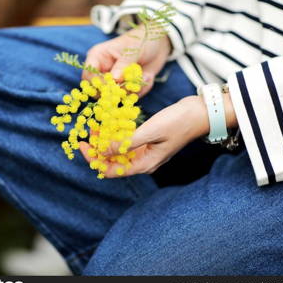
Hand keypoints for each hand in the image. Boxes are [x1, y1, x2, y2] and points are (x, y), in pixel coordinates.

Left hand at [80, 93, 237, 177]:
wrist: (200, 112)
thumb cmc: (178, 122)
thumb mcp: (150, 132)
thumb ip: (126, 143)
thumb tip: (103, 151)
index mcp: (144, 164)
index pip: (112, 170)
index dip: (94, 160)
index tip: (82, 145)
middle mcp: (143, 162)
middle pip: (113, 162)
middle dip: (97, 149)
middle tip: (87, 133)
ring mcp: (146, 152)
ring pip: (119, 151)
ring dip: (106, 141)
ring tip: (95, 126)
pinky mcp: (147, 141)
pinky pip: (127, 142)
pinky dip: (116, 135)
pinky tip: (109, 124)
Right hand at [82, 25, 171, 96]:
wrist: (158, 43)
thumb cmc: (141, 40)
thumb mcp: (132, 50)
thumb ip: (123, 65)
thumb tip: (114, 79)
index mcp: (98, 57)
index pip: (89, 76)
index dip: (99, 83)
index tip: (115, 84)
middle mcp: (103, 71)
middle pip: (98, 91)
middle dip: (117, 91)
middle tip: (132, 84)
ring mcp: (114, 81)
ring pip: (116, 97)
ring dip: (133, 90)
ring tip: (145, 75)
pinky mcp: (126, 88)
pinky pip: (129, 97)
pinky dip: (141, 90)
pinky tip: (148, 76)